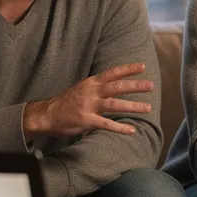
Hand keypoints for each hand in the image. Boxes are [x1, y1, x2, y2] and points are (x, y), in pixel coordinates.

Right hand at [23, 63, 153, 140]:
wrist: (46, 115)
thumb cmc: (66, 103)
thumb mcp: (82, 89)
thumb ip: (98, 88)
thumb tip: (115, 87)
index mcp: (91, 83)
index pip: (112, 73)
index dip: (128, 69)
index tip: (142, 66)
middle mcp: (91, 91)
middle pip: (117, 86)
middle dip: (135, 85)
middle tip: (150, 85)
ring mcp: (89, 106)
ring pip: (114, 104)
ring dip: (133, 106)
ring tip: (148, 108)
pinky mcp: (86, 120)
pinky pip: (106, 124)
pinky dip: (120, 128)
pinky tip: (131, 131)